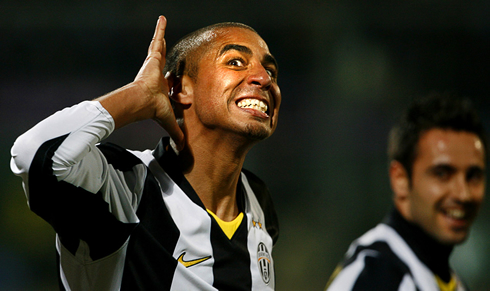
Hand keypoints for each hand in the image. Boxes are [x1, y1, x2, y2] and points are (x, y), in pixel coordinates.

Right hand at [134, 16, 184, 149]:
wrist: (143, 101)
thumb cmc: (153, 110)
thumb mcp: (169, 120)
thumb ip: (175, 133)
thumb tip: (182, 149)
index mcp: (160, 87)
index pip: (168, 81)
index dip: (172, 81)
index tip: (174, 81)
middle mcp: (155, 74)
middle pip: (162, 60)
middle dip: (164, 52)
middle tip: (164, 45)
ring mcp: (153, 64)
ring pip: (159, 47)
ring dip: (160, 36)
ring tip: (162, 24)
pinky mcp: (153, 57)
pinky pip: (157, 39)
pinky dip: (160, 28)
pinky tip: (163, 18)